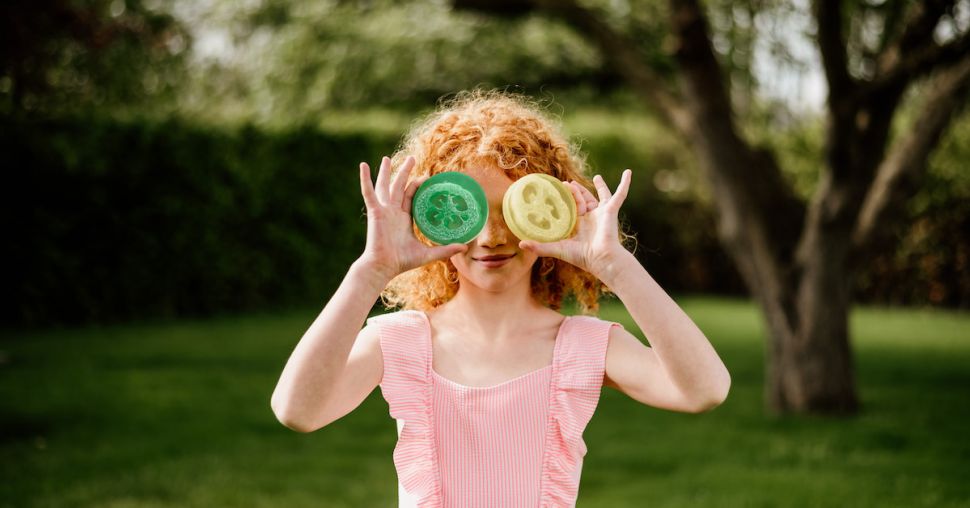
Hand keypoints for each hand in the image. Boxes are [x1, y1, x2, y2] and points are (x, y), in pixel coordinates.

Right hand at [357, 156, 467, 282]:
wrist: (384, 266)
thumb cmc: (402, 262)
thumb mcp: (428, 253)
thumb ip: (446, 249)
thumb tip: (465, 246)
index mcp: (403, 218)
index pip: (411, 196)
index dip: (418, 185)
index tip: (428, 177)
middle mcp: (392, 212)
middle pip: (399, 186)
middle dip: (405, 172)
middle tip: (412, 158)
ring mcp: (383, 210)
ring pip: (385, 186)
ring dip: (386, 172)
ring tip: (387, 158)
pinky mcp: (375, 211)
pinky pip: (369, 192)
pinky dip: (365, 179)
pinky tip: (363, 165)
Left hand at [518, 170, 632, 278]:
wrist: (601, 258)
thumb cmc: (581, 256)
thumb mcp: (556, 249)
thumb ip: (539, 247)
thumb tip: (520, 243)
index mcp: (578, 226)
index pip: (569, 210)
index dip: (563, 201)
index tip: (555, 192)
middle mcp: (590, 219)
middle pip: (582, 201)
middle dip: (576, 192)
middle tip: (567, 184)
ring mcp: (601, 214)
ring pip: (597, 196)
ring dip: (596, 187)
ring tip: (595, 177)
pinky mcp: (611, 210)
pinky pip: (620, 194)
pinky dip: (624, 184)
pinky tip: (628, 172)